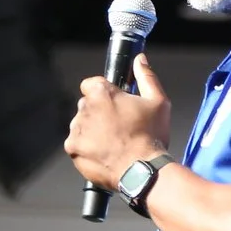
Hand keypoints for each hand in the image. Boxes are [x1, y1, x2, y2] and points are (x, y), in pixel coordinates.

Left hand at [66, 55, 172, 189]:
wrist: (143, 171)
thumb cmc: (152, 136)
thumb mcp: (158, 102)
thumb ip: (146, 76)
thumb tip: (139, 59)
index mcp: (102, 93)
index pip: (91, 84)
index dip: (103, 92)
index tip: (114, 104)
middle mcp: (84, 108)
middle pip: (87, 105)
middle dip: (99, 113)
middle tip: (118, 127)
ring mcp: (76, 129)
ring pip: (80, 125)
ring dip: (92, 130)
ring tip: (112, 143)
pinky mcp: (72, 148)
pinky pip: (76, 143)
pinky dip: (86, 147)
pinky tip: (104, 153)